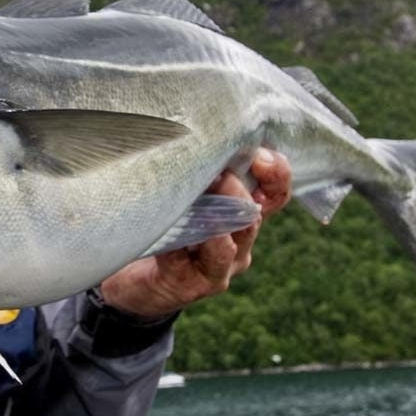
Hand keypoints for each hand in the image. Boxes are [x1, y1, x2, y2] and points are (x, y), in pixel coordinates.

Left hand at [97, 147, 291, 318]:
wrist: (138, 284)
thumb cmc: (163, 229)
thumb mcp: (183, 197)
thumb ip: (194, 173)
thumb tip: (189, 131)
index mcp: (243, 215)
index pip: (275, 194)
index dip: (277, 174)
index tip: (260, 153)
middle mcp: (239, 242)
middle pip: (254, 216)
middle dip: (237, 191)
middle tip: (218, 173)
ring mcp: (220, 267)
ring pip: (231, 242)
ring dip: (218, 218)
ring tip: (202, 199)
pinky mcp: (195, 285)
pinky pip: (195, 263)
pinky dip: (184, 245)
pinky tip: (170, 231)